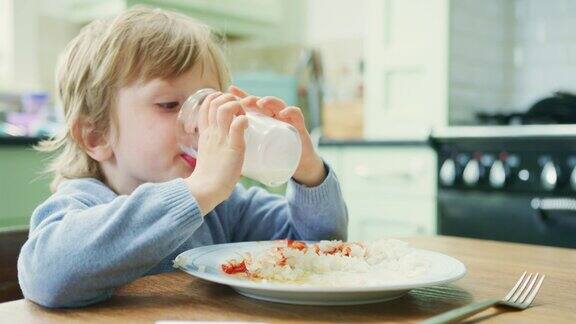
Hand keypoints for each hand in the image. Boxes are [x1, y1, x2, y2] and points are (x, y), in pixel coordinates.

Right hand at [185, 92, 251, 214]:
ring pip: (225, 109)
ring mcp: (221, 139)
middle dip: (229, 98)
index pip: (206, 105)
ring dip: (237, 105)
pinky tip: (247, 124)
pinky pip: (237, 125)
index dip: (217, 98)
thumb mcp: (208, 153)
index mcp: (205, 133)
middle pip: (215, 101)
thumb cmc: (209, 176)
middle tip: (239, 109)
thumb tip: (227, 143)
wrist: (206, 190)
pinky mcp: (233, 148)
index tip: (229, 105)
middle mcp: (211, 132)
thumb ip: (216, 145)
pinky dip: (244, 120)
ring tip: (243, 114)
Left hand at [228, 85, 325, 186]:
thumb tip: (221, 156)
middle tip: (244, 102)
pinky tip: (283, 113)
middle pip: (264, 103)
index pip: (252, 104)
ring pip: (279, 104)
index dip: (242, 95)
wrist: (298, 166)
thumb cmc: (276, 157)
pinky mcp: (299, 126)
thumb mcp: (258, 151)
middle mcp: (275, 117)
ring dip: (269, 101)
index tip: (230, 88)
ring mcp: (287, 120)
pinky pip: (296, 114)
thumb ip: (245, 148)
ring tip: (260, 104)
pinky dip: (290, 111)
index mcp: (264, 120)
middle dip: (253, 99)